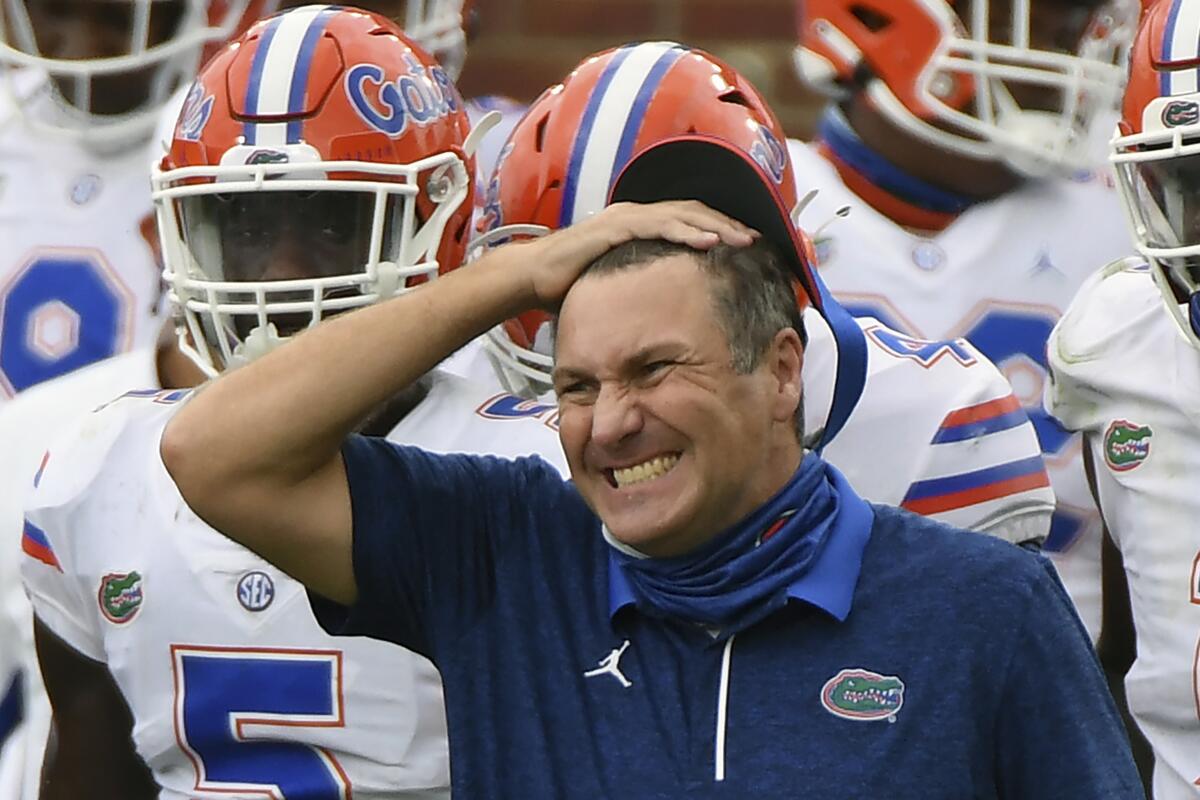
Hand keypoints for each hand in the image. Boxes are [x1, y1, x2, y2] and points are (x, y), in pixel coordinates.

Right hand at [521, 200, 757, 307]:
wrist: (532, 278)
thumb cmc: (571, 283)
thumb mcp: (619, 281)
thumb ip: (643, 282)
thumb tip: (668, 303)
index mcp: (640, 223)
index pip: (689, 219)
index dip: (721, 227)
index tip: (750, 242)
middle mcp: (635, 214)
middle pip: (694, 211)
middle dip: (729, 223)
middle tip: (761, 237)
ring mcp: (625, 218)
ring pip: (682, 215)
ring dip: (716, 226)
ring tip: (744, 239)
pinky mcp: (613, 228)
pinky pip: (657, 226)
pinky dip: (685, 232)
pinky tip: (709, 242)